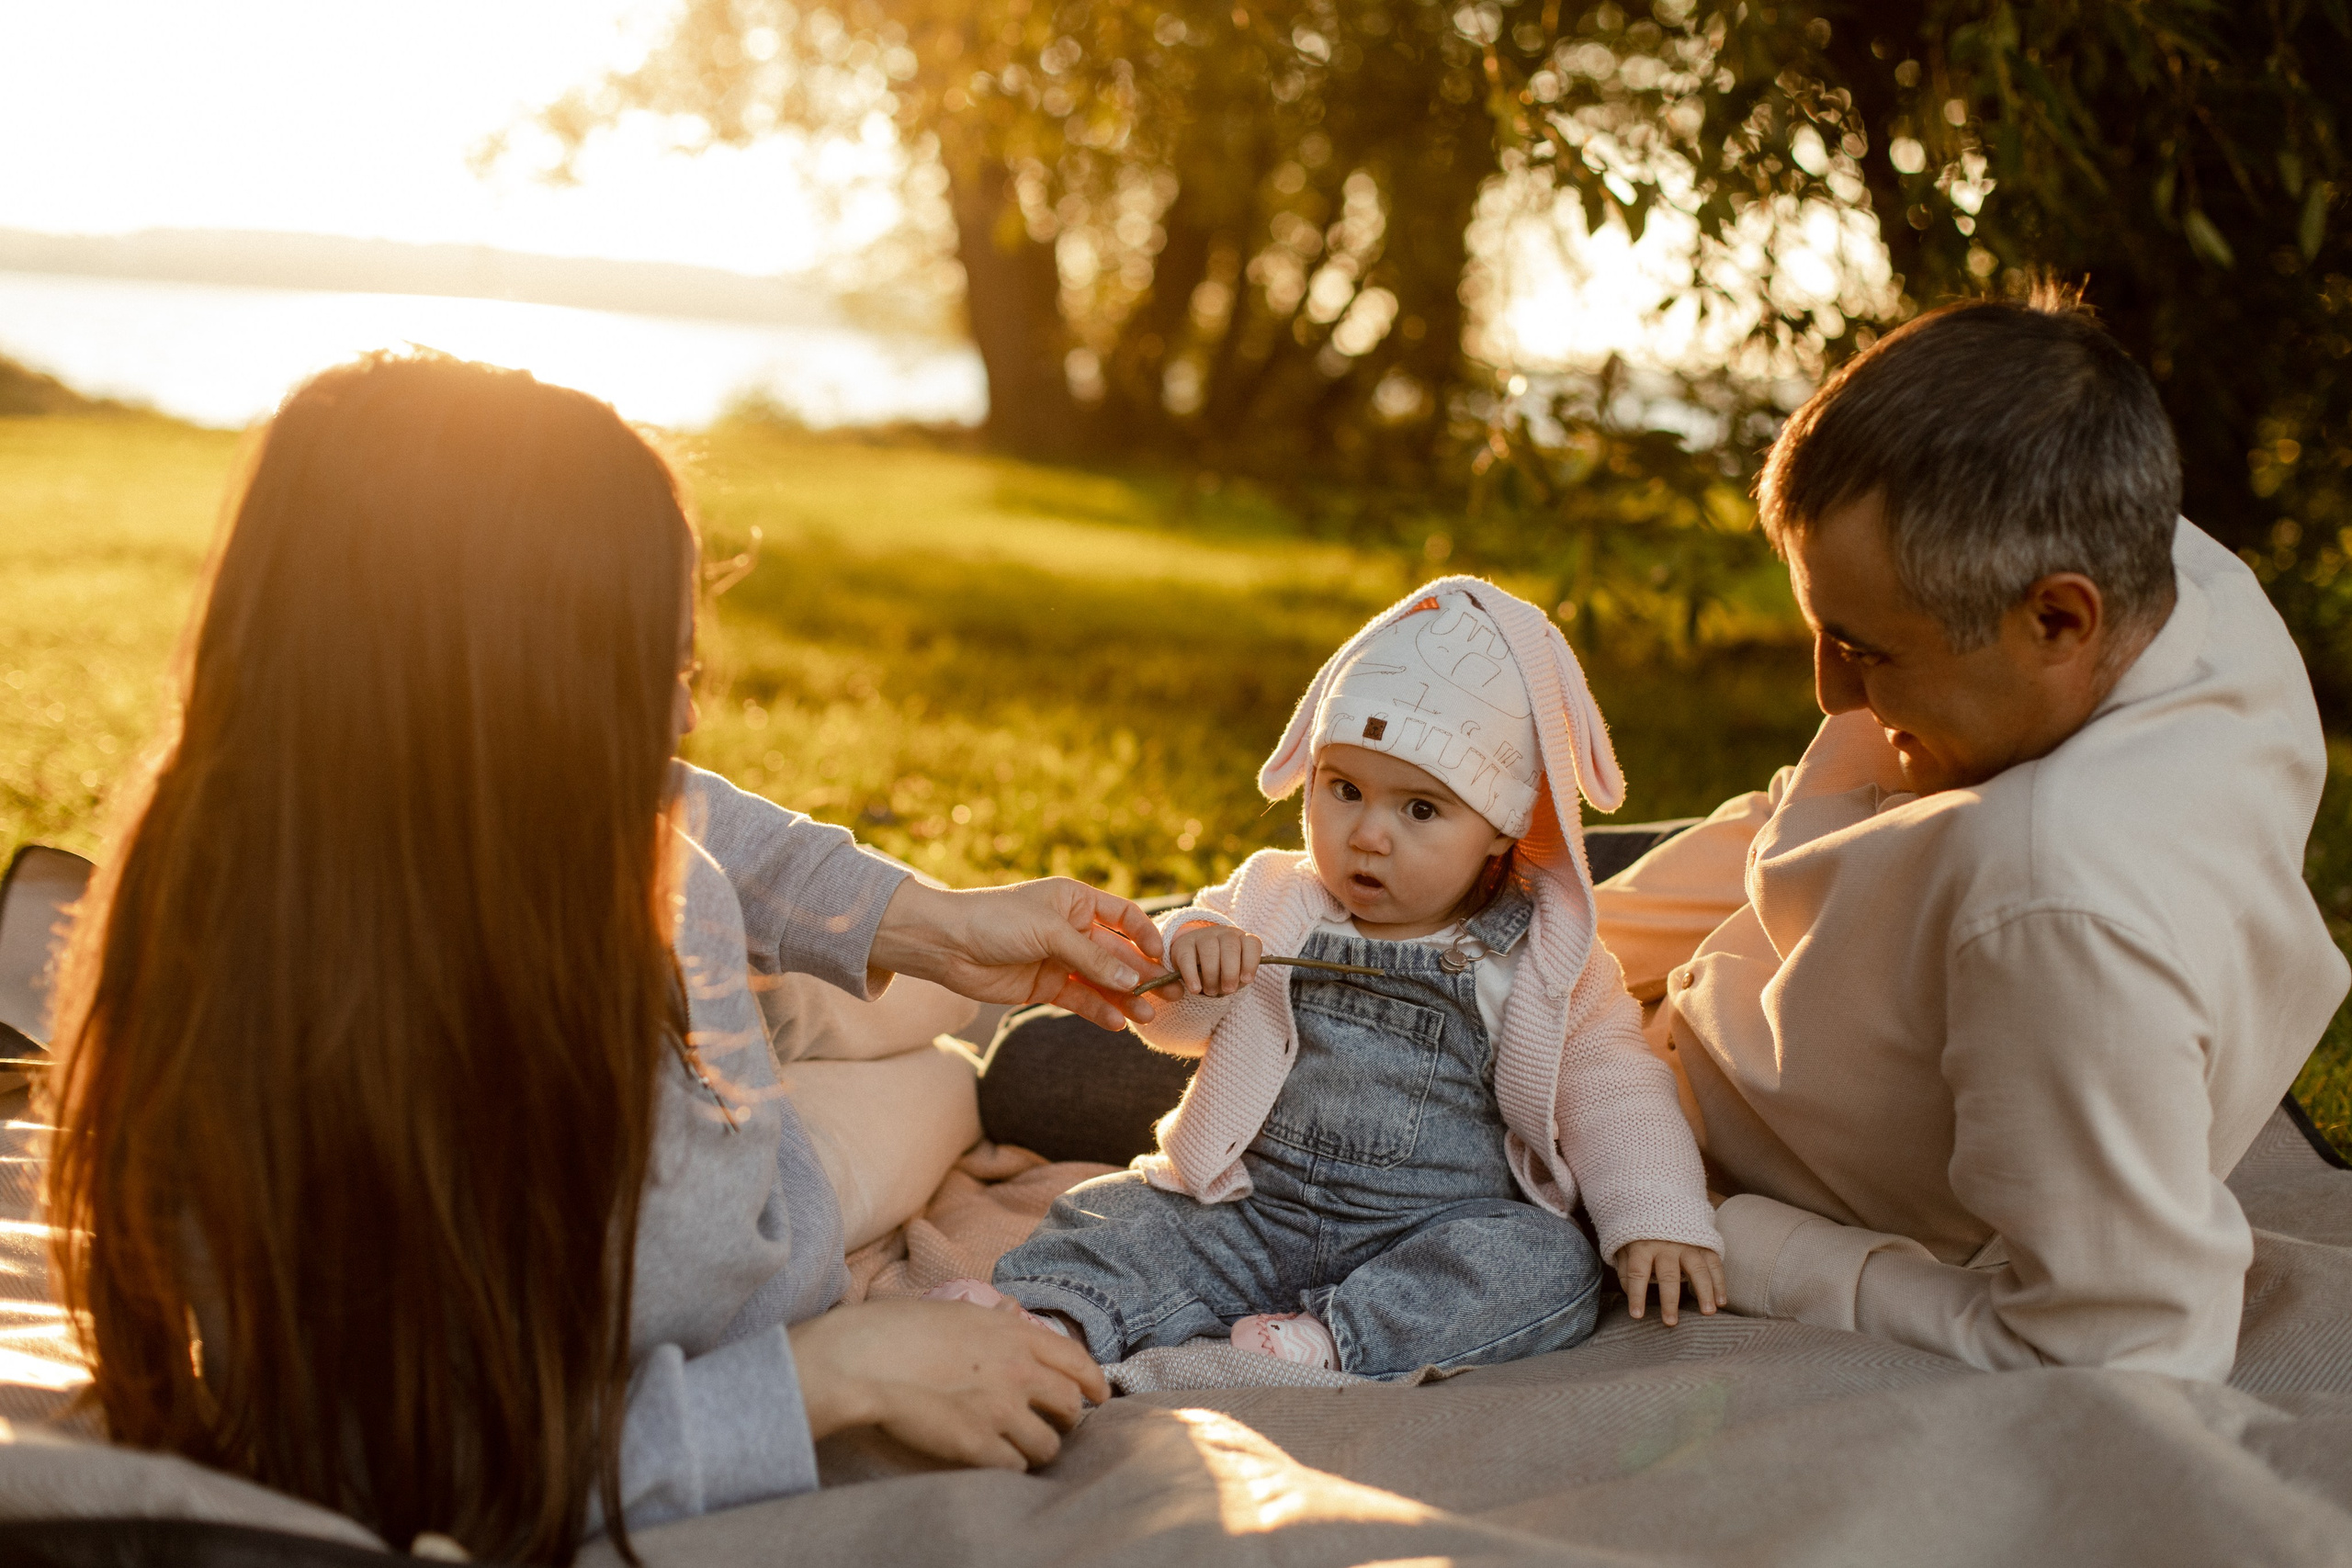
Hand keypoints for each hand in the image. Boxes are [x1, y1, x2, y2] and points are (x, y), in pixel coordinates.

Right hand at [788, 1298, 1109, 1470]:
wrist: (866, 1360)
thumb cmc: (900, 1330)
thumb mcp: (957, 1311)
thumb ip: (993, 1319)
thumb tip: (1011, 1310)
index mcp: (1013, 1335)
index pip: (1075, 1361)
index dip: (1094, 1382)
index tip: (1099, 1395)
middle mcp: (1017, 1372)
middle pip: (1069, 1406)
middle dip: (1068, 1419)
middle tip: (1055, 1424)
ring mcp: (1000, 1410)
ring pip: (1049, 1445)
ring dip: (1041, 1448)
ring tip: (1024, 1447)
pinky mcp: (979, 1445)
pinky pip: (1016, 1466)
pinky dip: (1011, 1466)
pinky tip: (996, 1460)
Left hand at [868, 877, 1165, 1030]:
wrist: (946, 945)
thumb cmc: (996, 920)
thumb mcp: (1049, 932)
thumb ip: (1092, 958)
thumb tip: (1132, 980)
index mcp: (1076, 901)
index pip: (1123, 916)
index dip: (1145, 935)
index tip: (1163, 956)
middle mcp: (1072, 929)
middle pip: (1117, 953)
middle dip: (1143, 974)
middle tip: (1173, 993)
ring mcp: (1059, 959)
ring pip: (1102, 981)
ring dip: (1125, 997)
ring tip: (1149, 1015)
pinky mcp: (1045, 986)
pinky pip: (1080, 999)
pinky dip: (1098, 1010)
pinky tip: (1117, 1023)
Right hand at [1166, 922, 1260, 997]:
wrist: (1194, 963)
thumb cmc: (1221, 972)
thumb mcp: (1234, 976)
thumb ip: (1239, 978)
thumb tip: (1242, 981)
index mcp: (1241, 939)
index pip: (1252, 943)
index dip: (1250, 962)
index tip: (1246, 980)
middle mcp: (1224, 933)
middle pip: (1230, 947)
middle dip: (1230, 972)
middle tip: (1228, 990)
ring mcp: (1203, 936)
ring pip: (1209, 950)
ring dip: (1211, 974)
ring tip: (1211, 991)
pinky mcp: (1183, 944)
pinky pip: (1187, 957)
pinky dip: (1191, 975)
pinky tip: (1195, 989)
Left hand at [1614, 1240, 1724, 1326]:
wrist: (1660, 1202)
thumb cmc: (1639, 1233)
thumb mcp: (1624, 1244)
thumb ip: (1625, 1268)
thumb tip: (1629, 1292)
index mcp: (1642, 1245)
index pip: (1637, 1272)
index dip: (1636, 1294)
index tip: (1637, 1315)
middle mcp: (1666, 1245)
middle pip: (1668, 1275)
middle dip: (1669, 1300)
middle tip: (1671, 1322)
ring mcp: (1687, 1244)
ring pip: (1697, 1269)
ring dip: (1704, 1291)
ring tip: (1707, 1312)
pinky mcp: (1703, 1244)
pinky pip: (1714, 1264)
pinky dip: (1719, 1283)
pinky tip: (1721, 1302)